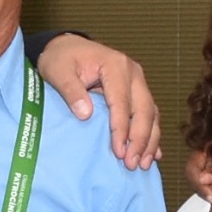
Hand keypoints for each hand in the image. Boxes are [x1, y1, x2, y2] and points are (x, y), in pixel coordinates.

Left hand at [36, 32, 162, 168]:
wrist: (67, 47)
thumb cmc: (62, 58)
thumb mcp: (58, 70)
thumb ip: (70, 90)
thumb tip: (86, 114)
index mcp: (115, 66)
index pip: (122, 102)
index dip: (122, 128)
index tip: (118, 152)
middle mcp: (133, 73)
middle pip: (144, 109)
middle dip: (140, 139)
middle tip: (132, 164)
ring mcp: (138, 83)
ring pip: (151, 114)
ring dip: (149, 140)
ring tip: (143, 164)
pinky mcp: (137, 93)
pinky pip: (149, 115)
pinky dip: (151, 135)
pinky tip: (153, 154)